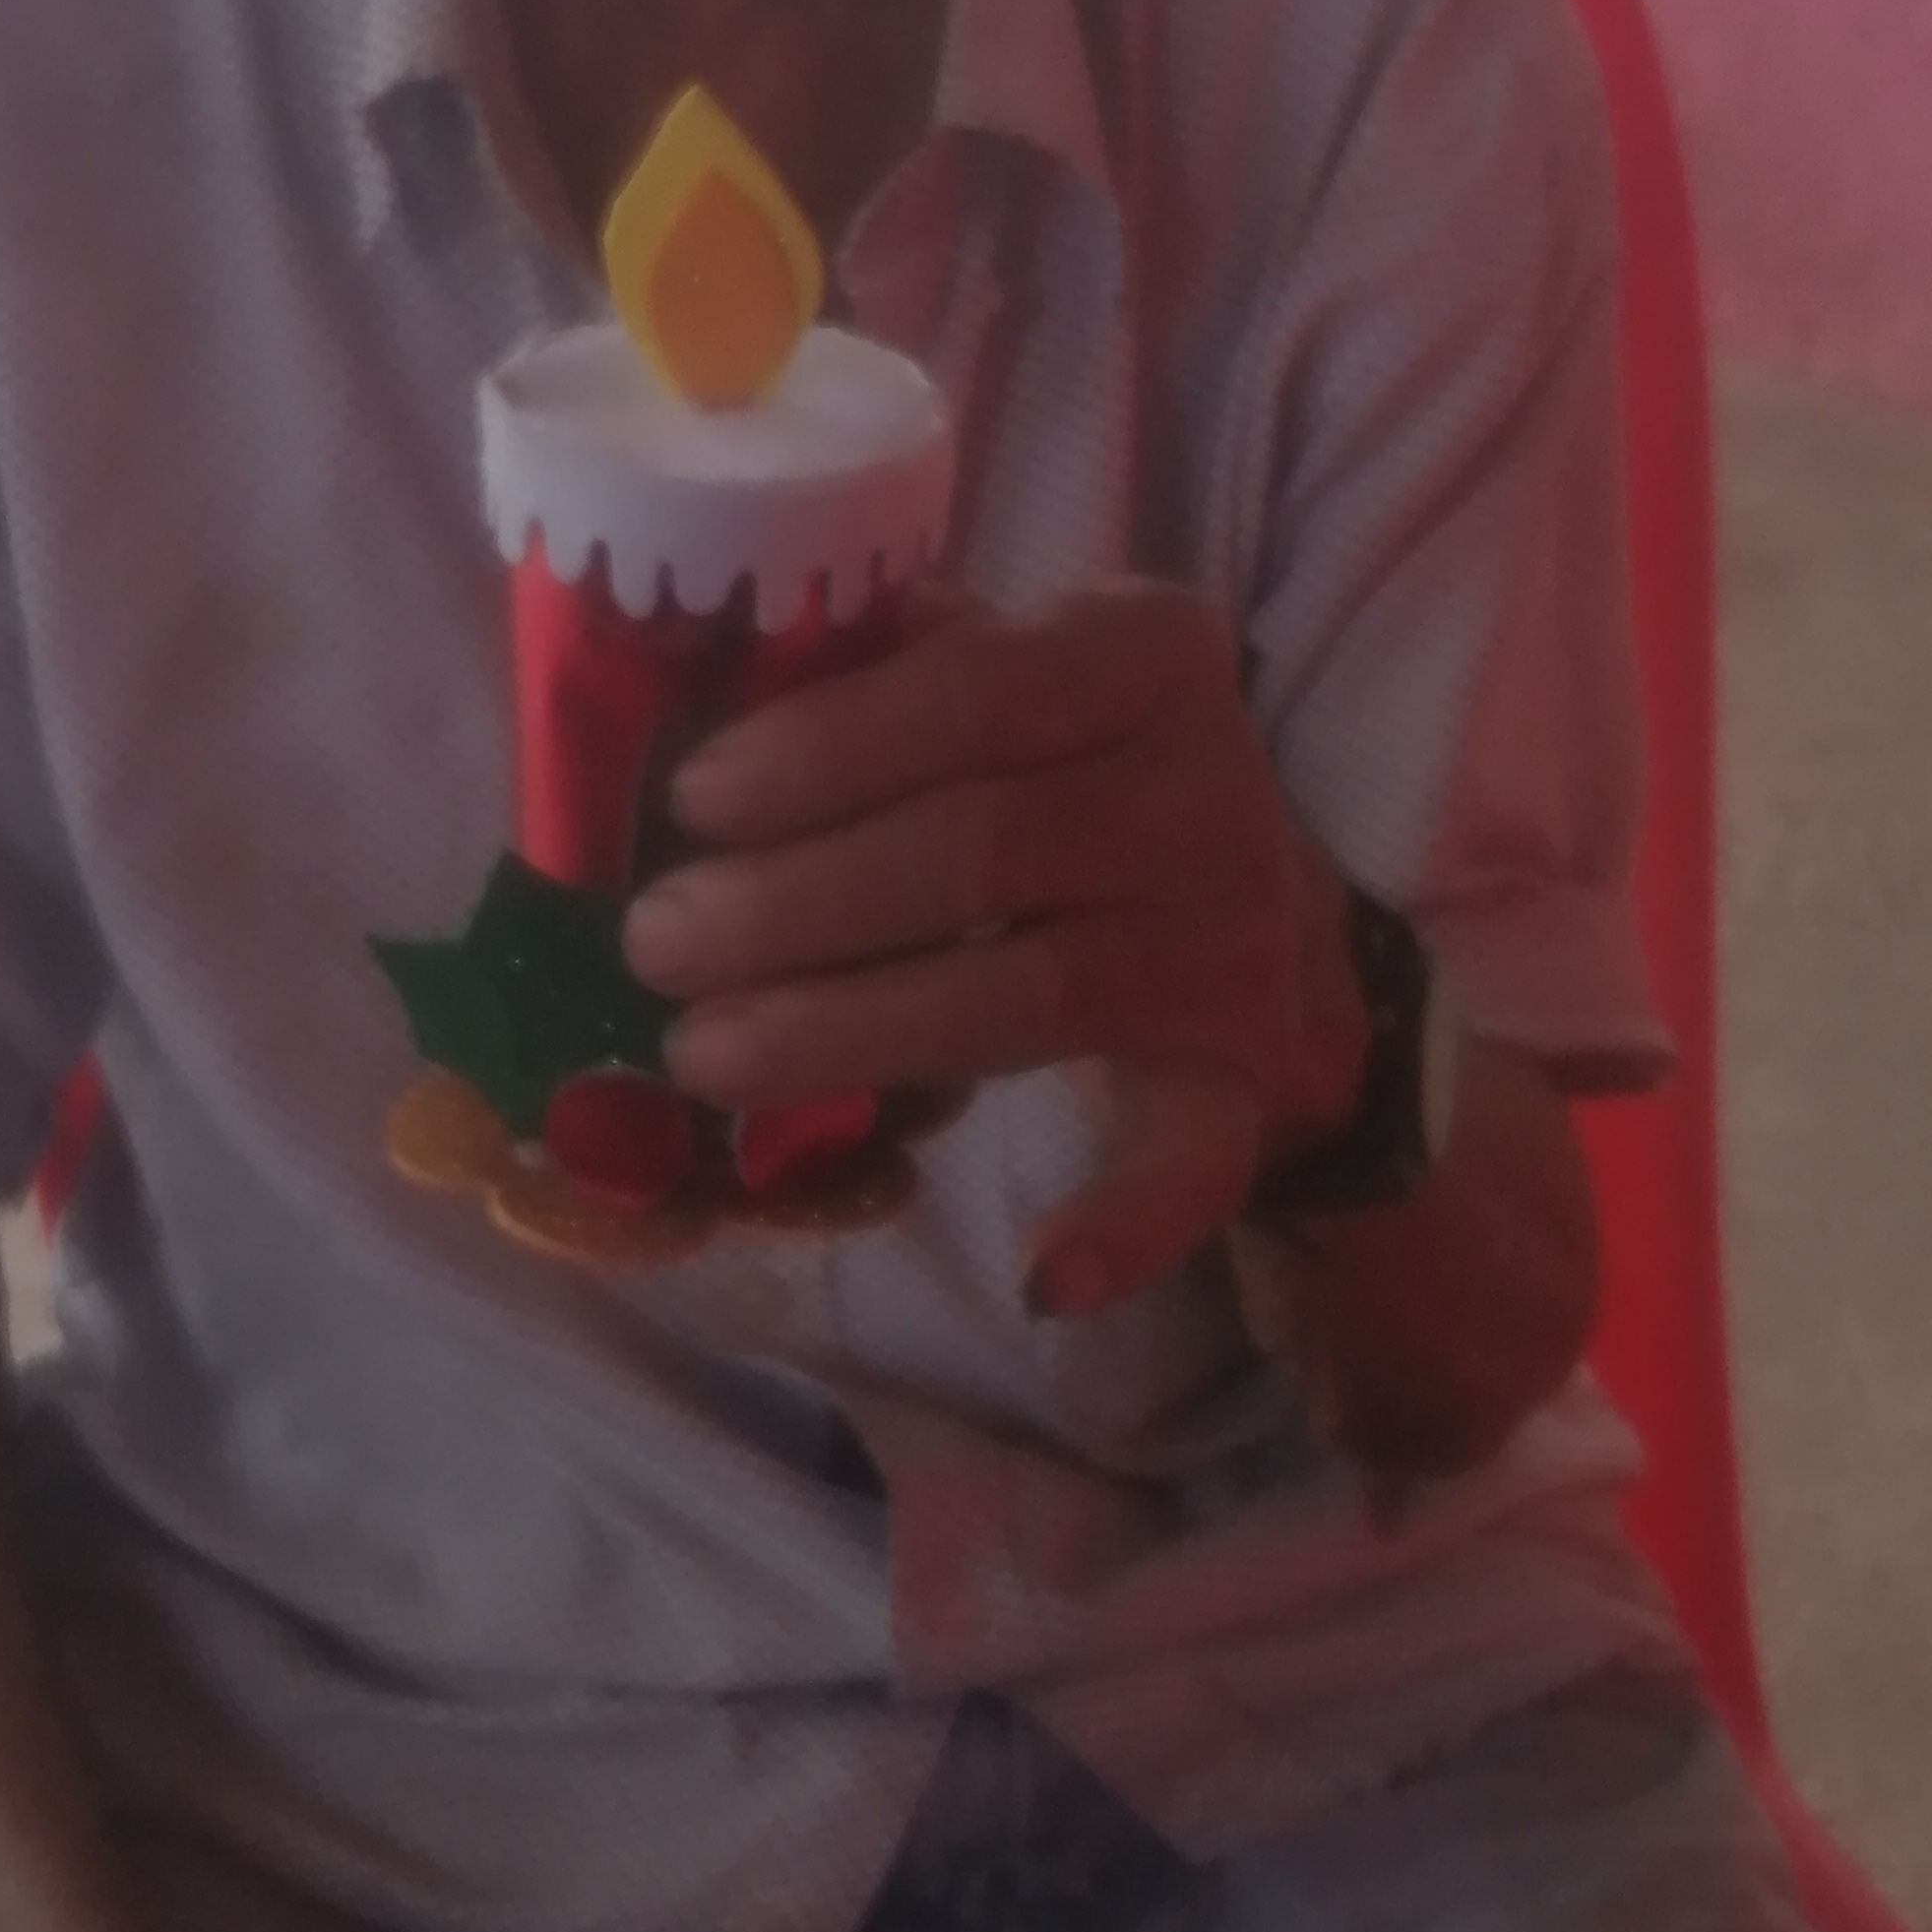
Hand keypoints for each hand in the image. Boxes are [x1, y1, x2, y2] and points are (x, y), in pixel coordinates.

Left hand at [622, 581, 1372, 1318]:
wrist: (1273, 913)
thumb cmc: (1076, 771)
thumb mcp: (1016, 672)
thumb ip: (889, 663)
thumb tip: (694, 684)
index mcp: (1144, 655)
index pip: (977, 688)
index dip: (825, 749)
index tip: (693, 800)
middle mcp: (1208, 795)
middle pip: (981, 850)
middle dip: (795, 902)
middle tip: (658, 942)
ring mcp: (1234, 947)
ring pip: (1030, 998)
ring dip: (852, 1035)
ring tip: (704, 1053)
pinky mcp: (1244, 1081)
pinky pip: (1191, 1161)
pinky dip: (1124, 1224)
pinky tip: (1038, 1276)